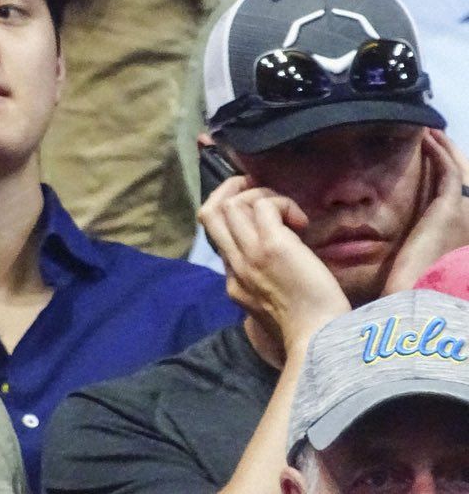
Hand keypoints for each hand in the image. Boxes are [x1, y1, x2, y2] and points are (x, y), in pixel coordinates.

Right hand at [199, 175, 350, 351]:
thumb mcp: (273, 307)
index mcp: (233, 282)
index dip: (232, 214)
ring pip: (230, 204)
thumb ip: (264, 284)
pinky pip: (264, 206)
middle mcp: (234, 265)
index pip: (216, 236)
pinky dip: (281, 203)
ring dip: (259, 194)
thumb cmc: (308, 328)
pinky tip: (301, 220)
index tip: (255, 209)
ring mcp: (249, 255)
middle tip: (255, 187)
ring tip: (284, 207)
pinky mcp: (272, 246)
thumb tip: (280, 260)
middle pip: (209, 213)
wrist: (318, 340)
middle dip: (230, 189)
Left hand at [385, 129, 468, 292]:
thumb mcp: (431, 264)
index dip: (461, 172)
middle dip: (457, 157)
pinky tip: (428, 139)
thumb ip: (431, 250)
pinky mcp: (450, 208)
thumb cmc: (423, 290)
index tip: (446, 158)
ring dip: (448, 149)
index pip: (468, 194)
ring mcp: (468, 213)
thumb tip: (420, 246)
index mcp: (467, 233)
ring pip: (462, 171)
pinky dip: (440, 153)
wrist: (426, 297)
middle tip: (440, 138)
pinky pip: (448, 172)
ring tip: (433, 133)